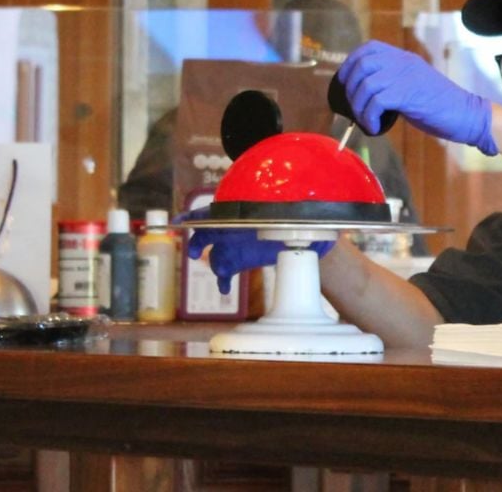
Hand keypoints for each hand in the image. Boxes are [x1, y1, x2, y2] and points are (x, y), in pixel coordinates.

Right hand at [177, 207, 333, 293]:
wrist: (296, 229)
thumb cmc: (291, 216)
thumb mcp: (295, 216)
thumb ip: (301, 221)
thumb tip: (322, 234)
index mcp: (238, 213)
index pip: (212, 211)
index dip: (194, 216)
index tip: (180, 221)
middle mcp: (232, 228)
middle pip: (208, 234)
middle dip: (199, 242)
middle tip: (195, 253)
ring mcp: (234, 245)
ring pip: (216, 255)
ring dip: (216, 265)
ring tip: (223, 275)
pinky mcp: (240, 259)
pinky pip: (225, 271)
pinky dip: (223, 280)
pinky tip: (225, 290)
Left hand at [337, 40, 497, 154]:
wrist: (466, 114)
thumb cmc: (441, 106)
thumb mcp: (413, 86)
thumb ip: (393, 83)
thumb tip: (366, 93)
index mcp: (404, 58)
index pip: (369, 49)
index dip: (351, 64)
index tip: (345, 83)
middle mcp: (403, 62)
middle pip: (362, 65)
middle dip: (350, 89)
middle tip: (354, 108)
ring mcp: (406, 76)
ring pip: (366, 85)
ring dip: (359, 107)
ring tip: (367, 121)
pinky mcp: (408, 94)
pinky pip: (376, 102)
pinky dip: (369, 117)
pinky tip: (375, 127)